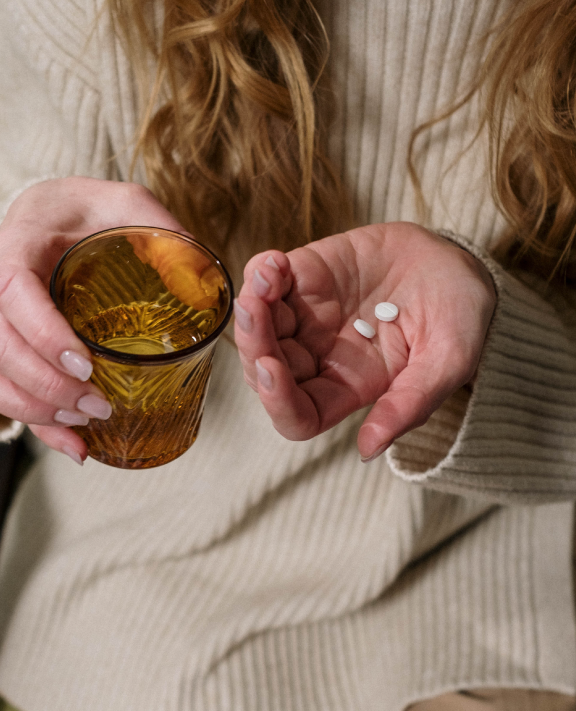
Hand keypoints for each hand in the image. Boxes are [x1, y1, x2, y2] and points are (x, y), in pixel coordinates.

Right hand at [0, 177, 186, 462]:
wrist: (53, 212)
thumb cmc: (91, 209)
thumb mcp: (130, 204)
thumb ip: (162, 233)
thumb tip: (202, 287)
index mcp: (21, 241)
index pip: (11, 289)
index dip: (42, 333)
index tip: (86, 364)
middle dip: (46, 387)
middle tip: (98, 405)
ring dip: (31, 410)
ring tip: (85, 424)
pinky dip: (28, 422)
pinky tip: (73, 443)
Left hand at [233, 222, 496, 459]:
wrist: (459, 261)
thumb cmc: (457, 317)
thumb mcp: (448, 360)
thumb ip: (410, 403)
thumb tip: (368, 449)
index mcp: (348, 389)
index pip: (298, 414)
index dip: (278, 401)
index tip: (272, 369)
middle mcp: (318, 358)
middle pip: (264, 370)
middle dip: (253, 343)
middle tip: (256, 309)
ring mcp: (306, 318)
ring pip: (258, 327)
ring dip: (251, 306)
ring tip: (267, 278)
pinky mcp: (303, 278)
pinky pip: (266, 281)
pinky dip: (260, 272)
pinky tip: (274, 262)